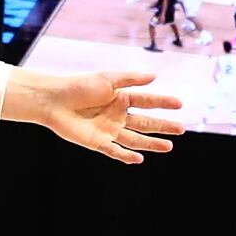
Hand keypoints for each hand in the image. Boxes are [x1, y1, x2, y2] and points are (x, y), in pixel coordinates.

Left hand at [12, 67, 181, 162]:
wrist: (54, 101)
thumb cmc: (79, 86)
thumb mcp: (107, 79)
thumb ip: (131, 79)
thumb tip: (154, 76)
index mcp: (121, 98)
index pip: (147, 102)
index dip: (163, 103)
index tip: (180, 104)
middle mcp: (118, 115)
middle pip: (145, 123)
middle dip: (163, 126)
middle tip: (181, 129)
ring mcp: (109, 130)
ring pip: (135, 139)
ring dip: (151, 144)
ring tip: (169, 147)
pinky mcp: (98, 142)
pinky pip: (115, 151)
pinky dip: (126, 156)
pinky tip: (139, 159)